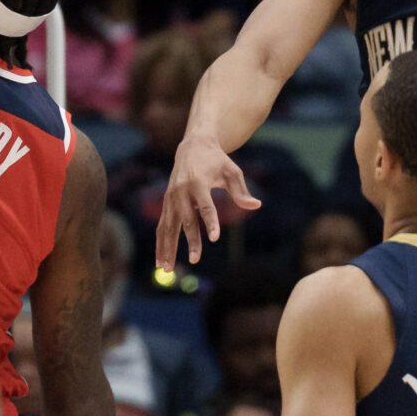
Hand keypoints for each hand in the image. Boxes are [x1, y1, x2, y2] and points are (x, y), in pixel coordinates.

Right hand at [156, 133, 261, 270]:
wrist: (193, 146)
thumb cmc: (216, 160)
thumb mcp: (231, 171)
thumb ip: (241, 190)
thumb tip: (256, 205)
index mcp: (197, 182)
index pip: (205, 206)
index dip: (211, 222)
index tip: (215, 238)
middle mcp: (181, 191)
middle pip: (186, 220)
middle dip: (190, 240)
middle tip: (195, 260)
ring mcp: (171, 198)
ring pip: (168, 226)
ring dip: (167, 247)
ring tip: (167, 269)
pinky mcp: (167, 203)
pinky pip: (162, 226)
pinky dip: (161, 243)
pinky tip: (161, 261)